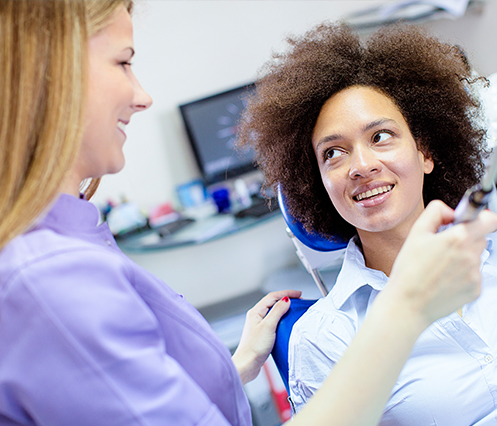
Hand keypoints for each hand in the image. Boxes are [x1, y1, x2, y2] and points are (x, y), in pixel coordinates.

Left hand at [232, 289, 301, 384]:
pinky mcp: (262, 334)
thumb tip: (286, 300)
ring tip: (294, 310)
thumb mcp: (268, 326)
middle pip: (273, 302)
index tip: (298, 294)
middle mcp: (256, 317)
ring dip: (284, 309)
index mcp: (256, 312)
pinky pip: (274, 322)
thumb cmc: (254, 347)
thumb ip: (277, 311)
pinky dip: (282, 319)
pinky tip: (287, 324)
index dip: (286, 293)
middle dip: (286, 299)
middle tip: (298, 300)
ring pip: (273, 312)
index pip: (273, 296)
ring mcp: (259, 325)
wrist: (247, 364)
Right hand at [385, 200, 496, 330]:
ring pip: (476, 257)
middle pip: (481, 238)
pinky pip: (473, 275)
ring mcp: (475, 274)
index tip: (470, 221)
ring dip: (463, 257)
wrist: (408, 304)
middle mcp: (470, 255)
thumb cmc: (408, 271)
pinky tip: (444, 279)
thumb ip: (435, 212)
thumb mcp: (415, 233)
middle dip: (466, 238)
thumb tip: (450, 211)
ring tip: (440, 266)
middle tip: (445, 246)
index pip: (488, 219)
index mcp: (457, 238)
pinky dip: (462, 275)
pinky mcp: (476, 290)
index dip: (480, 218)